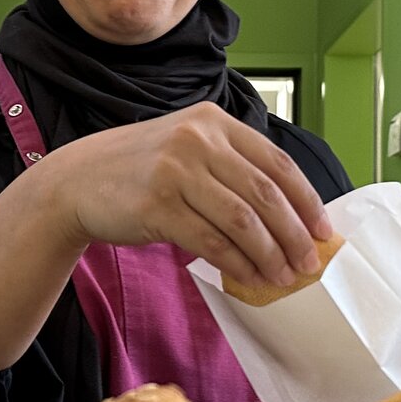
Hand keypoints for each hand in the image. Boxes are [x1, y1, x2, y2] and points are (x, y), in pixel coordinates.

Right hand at [38, 102, 333, 287]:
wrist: (78, 180)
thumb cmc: (140, 170)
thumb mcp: (187, 147)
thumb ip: (231, 165)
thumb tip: (288, 214)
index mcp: (214, 122)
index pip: (277, 163)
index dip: (307, 201)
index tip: (323, 232)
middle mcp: (198, 139)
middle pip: (265, 193)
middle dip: (295, 234)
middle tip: (309, 264)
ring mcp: (176, 170)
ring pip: (242, 220)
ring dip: (269, 254)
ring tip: (283, 278)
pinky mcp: (157, 204)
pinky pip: (211, 241)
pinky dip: (237, 264)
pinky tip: (249, 279)